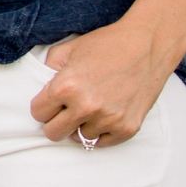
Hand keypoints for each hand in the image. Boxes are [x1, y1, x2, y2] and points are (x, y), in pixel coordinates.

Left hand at [28, 21, 174, 148]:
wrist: (147, 45)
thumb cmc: (106, 44)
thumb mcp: (68, 49)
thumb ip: (48, 68)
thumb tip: (40, 88)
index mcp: (66, 86)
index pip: (38, 113)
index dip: (42, 105)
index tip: (50, 101)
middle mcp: (86, 107)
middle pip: (54, 133)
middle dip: (54, 121)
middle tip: (64, 110)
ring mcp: (108, 120)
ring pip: (79, 138)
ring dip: (80, 125)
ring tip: (89, 107)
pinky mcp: (127, 129)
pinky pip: (102, 143)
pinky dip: (99, 132)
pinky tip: (102, 114)